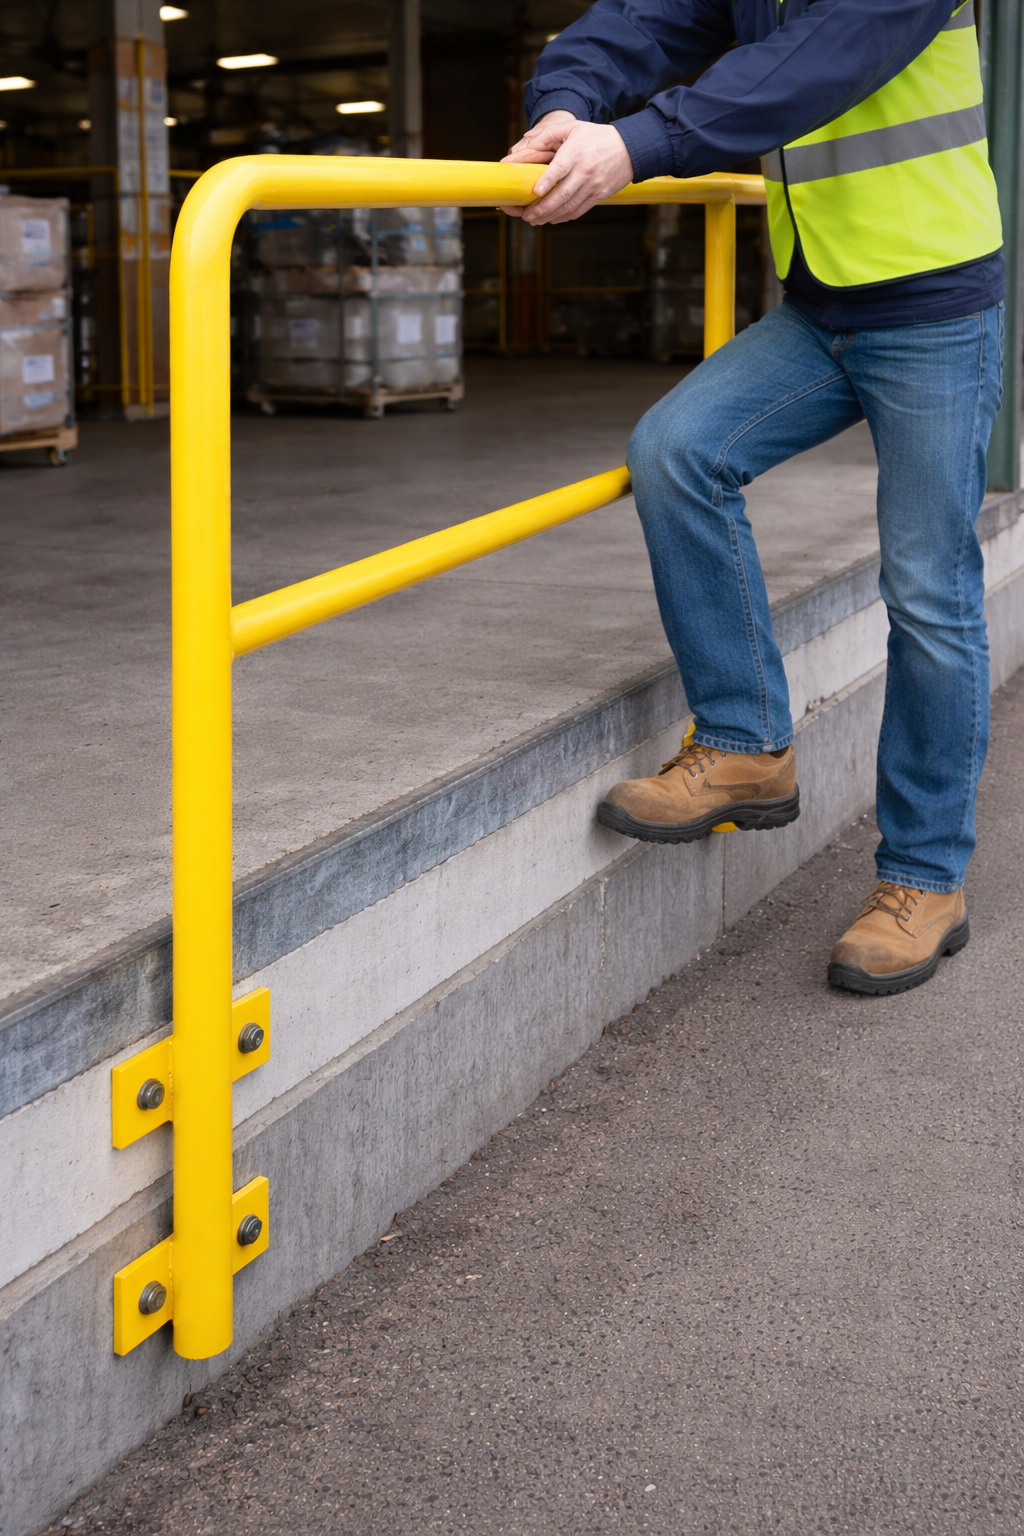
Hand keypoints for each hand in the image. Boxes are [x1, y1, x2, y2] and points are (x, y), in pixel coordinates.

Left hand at [500, 116, 633, 224]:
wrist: (628, 148)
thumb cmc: (596, 137)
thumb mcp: (573, 127)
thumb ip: (548, 133)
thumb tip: (526, 140)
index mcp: (576, 152)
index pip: (560, 168)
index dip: (547, 180)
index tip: (536, 191)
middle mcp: (585, 171)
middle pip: (561, 195)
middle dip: (541, 209)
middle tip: (526, 215)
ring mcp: (593, 186)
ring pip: (568, 207)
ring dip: (549, 216)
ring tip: (535, 220)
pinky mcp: (599, 195)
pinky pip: (578, 211)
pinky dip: (563, 217)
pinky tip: (552, 218)